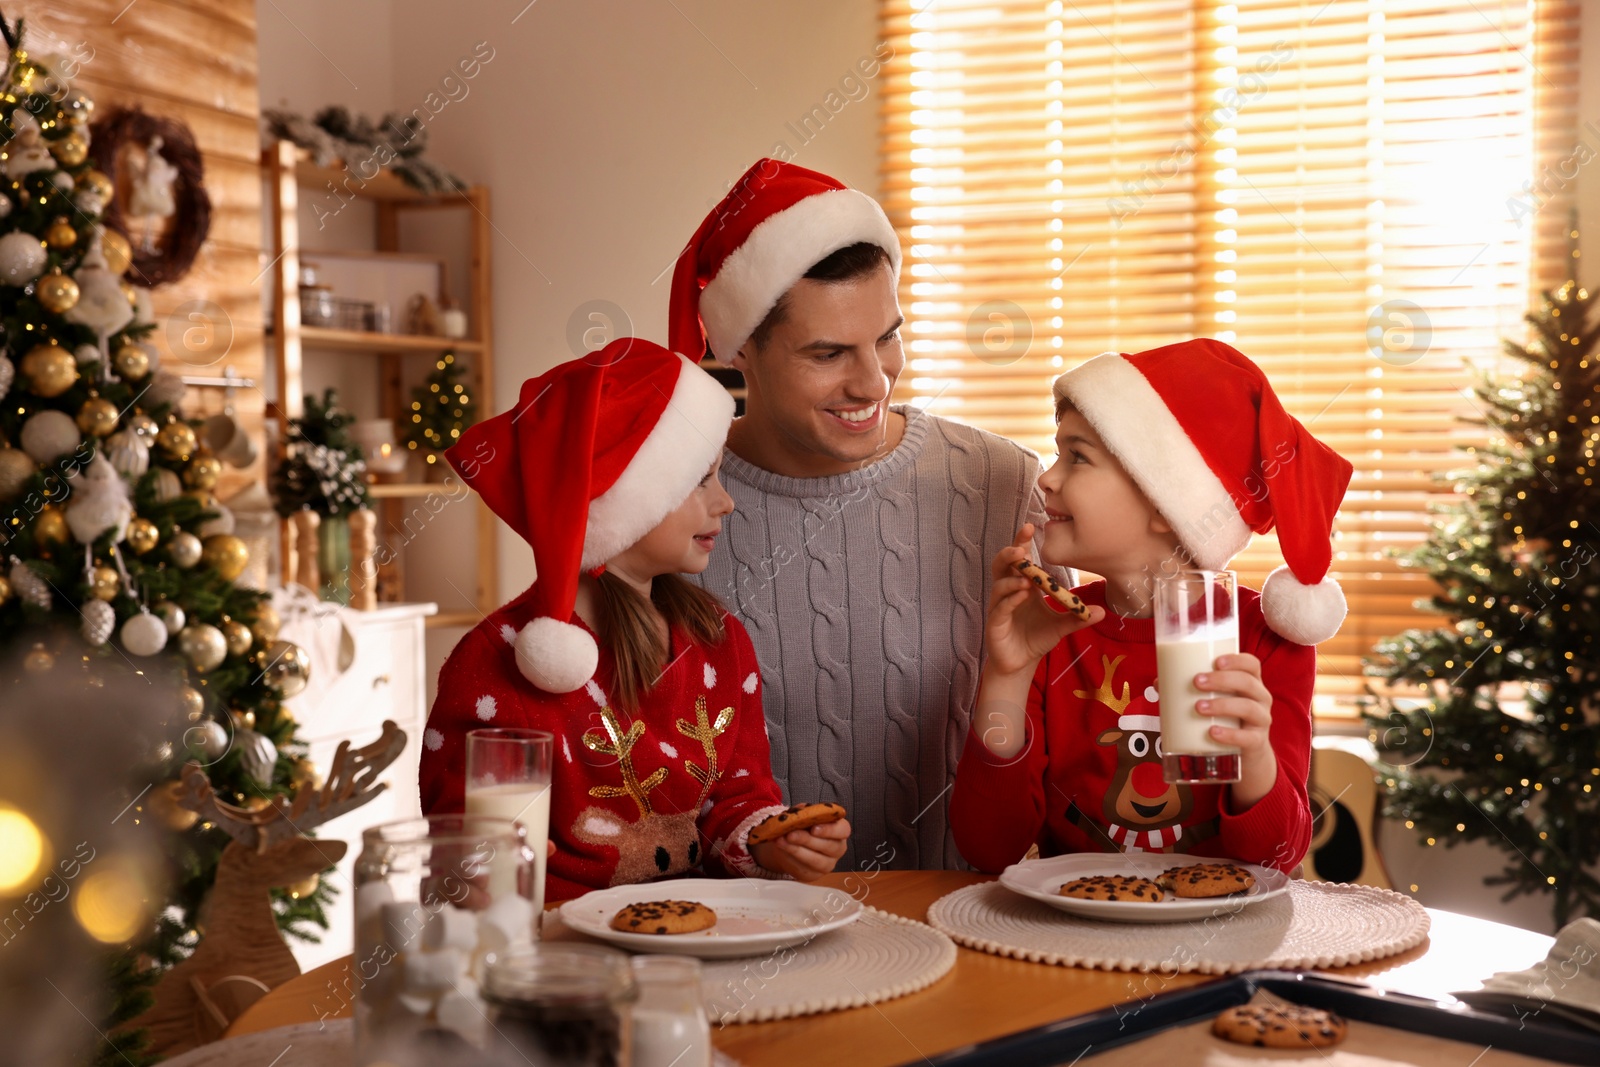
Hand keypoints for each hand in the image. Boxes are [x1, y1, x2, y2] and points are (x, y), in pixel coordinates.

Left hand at [750, 818, 850, 879]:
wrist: (789, 842)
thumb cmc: (802, 825)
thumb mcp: (803, 814)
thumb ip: (803, 812)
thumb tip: (798, 812)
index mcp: (839, 830)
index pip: (843, 830)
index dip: (830, 830)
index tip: (814, 828)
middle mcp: (837, 848)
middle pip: (829, 847)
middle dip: (808, 840)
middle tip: (791, 834)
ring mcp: (827, 864)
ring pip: (816, 861)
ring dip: (797, 851)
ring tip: (781, 841)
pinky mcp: (813, 875)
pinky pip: (804, 869)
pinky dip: (790, 859)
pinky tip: (781, 850)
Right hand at [985, 524, 1102, 676]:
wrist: (1021, 663)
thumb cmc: (1036, 639)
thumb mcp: (1061, 626)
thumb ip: (1077, 617)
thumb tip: (1102, 612)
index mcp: (1023, 587)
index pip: (1020, 560)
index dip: (1022, 542)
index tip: (1031, 527)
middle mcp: (1008, 593)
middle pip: (1002, 566)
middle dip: (1009, 554)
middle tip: (1021, 549)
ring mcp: (999, 607)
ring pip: (999, 585)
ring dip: (1011, 579)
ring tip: (1027, 578)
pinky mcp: (995, 623)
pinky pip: (1000, 607)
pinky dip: (1010, 599)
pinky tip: (1022, 595)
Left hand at [1193, 653, 1277, 809]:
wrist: (1246, 751)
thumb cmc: (1227, 717)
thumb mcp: (1214, 700)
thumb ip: (1190, 690)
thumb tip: (1159, 683)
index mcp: (1250, 682)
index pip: (1251, 664)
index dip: (1237, 660)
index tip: (1216, 661)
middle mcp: (1260, 698)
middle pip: (1248, 682)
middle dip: (1222, 680)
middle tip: (1197, 682)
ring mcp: (1261, 720)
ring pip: (1249, 708)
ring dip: (1223, 705)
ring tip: (1199, 707)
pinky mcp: (1257, 742)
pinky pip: (1248, 738)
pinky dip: (1230, 735)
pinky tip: (1213, 732)